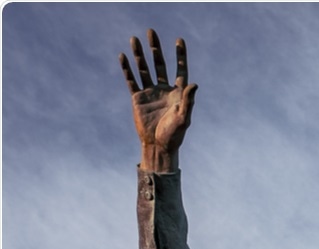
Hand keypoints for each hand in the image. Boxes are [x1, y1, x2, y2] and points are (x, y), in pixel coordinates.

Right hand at [120, 30, 195, 172]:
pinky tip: (123, 56)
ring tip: (135, 39)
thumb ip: (188, 100)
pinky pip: (131, 80)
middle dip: (155, 49)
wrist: (158, 146)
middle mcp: (164, 90)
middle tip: (151, 32)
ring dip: (139, 54)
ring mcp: (150, 93)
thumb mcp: (184, 118)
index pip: (180, 70)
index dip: (180, 55)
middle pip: (159, 64)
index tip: (179, 40)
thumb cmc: (174, 135)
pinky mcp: (138, 98)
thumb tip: (194, 84)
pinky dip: (127, 69)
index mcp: (177, 94)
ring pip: (143, 69)